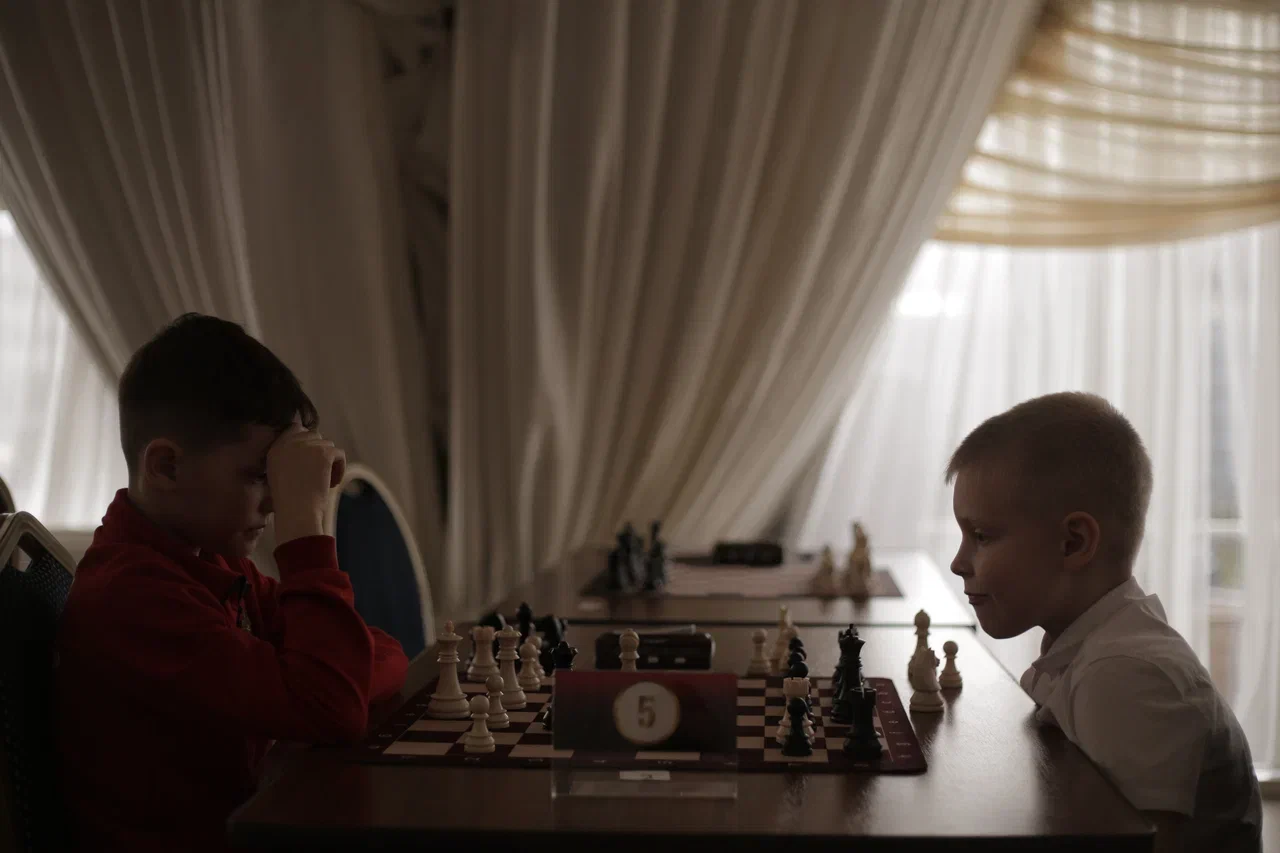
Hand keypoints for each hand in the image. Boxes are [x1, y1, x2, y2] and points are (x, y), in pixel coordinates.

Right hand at [267, 427, 346, 544]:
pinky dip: (340, 468)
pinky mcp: (323, 453)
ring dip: (330, 462)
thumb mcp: (280, 475)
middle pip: (314, 436)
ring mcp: (306, 446)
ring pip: (328, 445)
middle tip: (320, 474)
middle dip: (320, 453)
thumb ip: (291, 458)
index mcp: (276, 448)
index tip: (312, 461)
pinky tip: (332, 483)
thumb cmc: (290, 503)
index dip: (307, 443)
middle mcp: (289, 443)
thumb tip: (313, 449)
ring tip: (325, 482)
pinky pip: (339, 454)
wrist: (297, 513)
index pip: (296, 429)